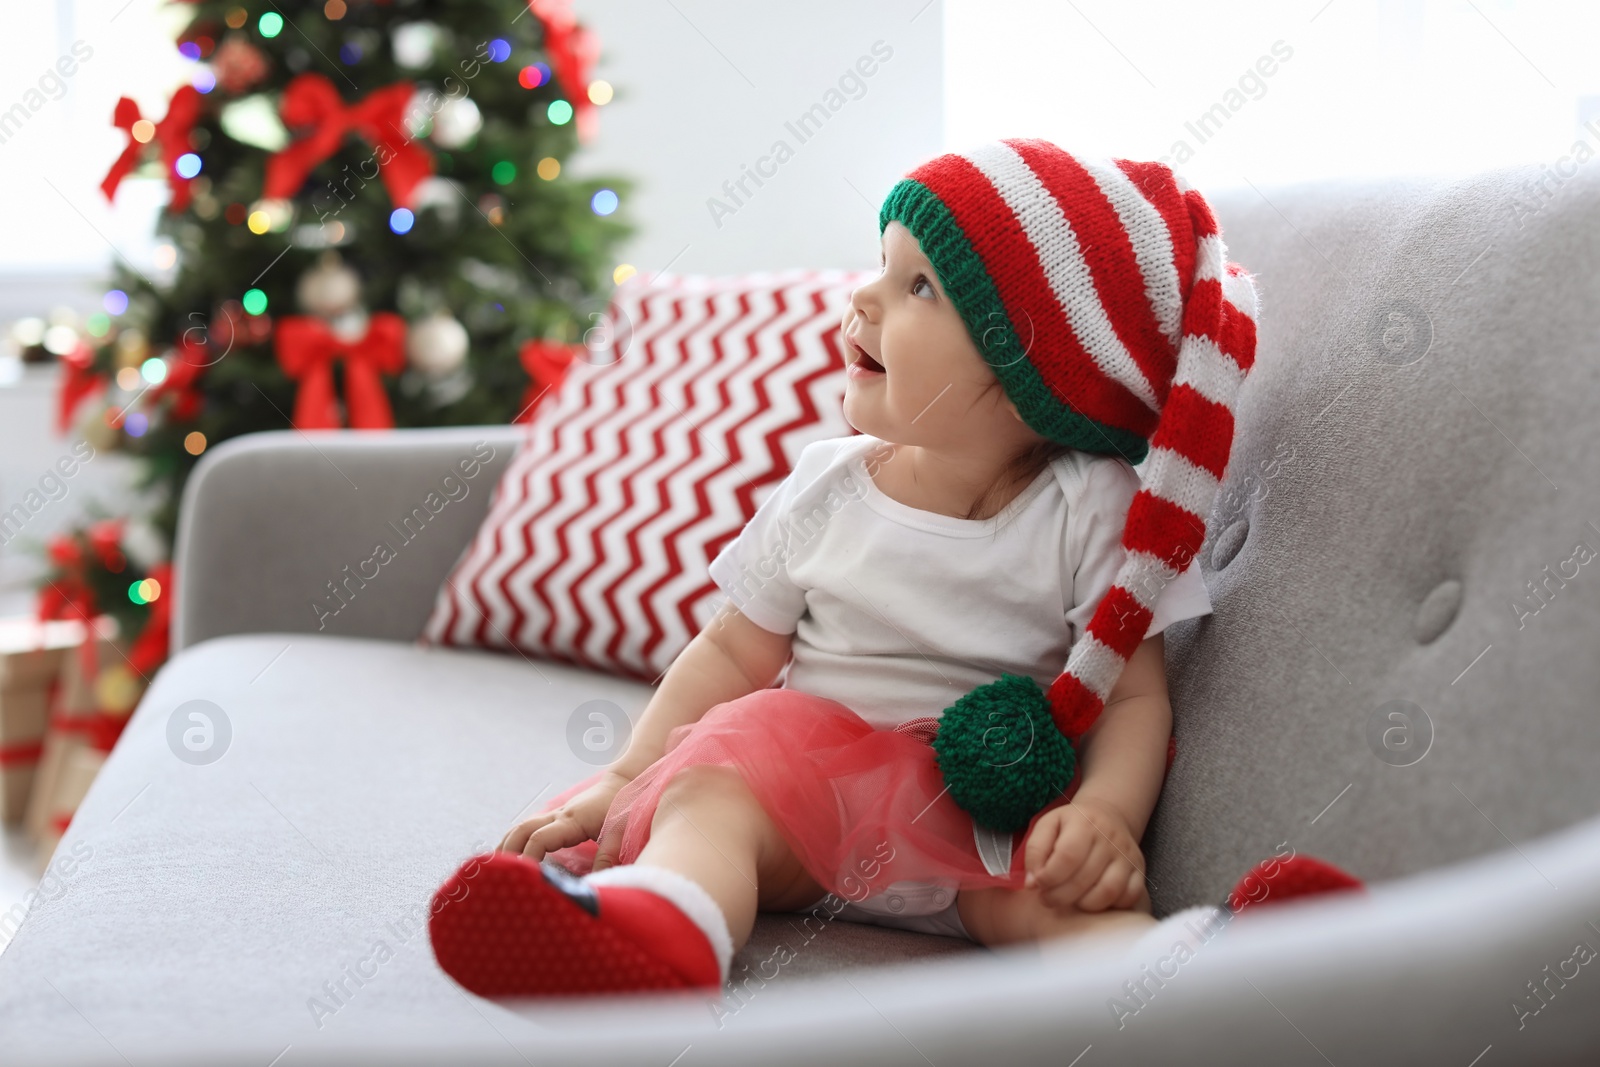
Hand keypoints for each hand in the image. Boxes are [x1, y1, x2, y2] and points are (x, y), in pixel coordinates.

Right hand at [499, 769, 634, 867]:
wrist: (623, 784)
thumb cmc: (622, 807)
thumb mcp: (619, 832)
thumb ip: (607, 856)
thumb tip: (595, 886)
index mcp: (571, 821)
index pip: (539, 838)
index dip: (527, 857)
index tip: (523, 877)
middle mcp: (558, 816)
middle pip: (521, 830)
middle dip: (506, 851)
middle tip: (497, 875)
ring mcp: (556, 815)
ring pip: (522, 826)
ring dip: (508, 845)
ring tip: (497, 869)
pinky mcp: (558, 818)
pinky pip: (531, 827)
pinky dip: (518, 840)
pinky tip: (514, 856)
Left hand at [1021, 796, 1146, 911]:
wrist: (1106, 815)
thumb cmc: (1070, 825)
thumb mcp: (1047, 826)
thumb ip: (1035, 851)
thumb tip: (1032, 883)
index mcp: (1084, 822)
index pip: (1067, 857)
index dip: (1049, 877)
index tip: (1037, 885)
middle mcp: (1110, 837)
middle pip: (1084, 878)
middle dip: (1059, 896)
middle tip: (1047, 899)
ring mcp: (1128, 855)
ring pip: (1108, 891)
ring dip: (1083, 904)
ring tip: (1069, 901)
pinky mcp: (1140, 870)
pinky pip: (1129, 897)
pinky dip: (1110, 906)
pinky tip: (1092, 900)